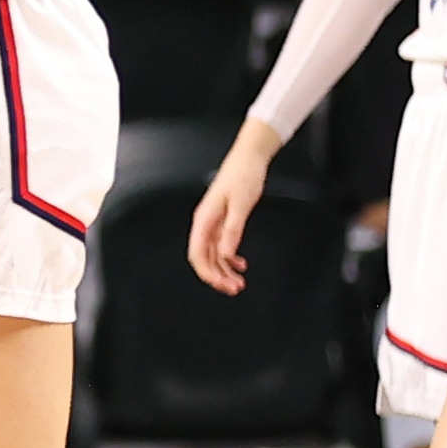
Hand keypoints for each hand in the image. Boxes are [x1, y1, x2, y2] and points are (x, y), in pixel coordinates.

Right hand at [187, 134, 270, 294]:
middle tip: (234, 288)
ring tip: (238, 282)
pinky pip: (222, 246)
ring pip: (213, 255)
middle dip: (217, 276)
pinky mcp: (223, 221)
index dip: (208, 273)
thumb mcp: (241, 205)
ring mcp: (213, 223)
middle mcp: (205, 223)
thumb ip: (233, 230)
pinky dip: (230, 258)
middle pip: (204, 258)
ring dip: (224, 270)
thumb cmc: (243, 176)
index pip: (197, 254)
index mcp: (204, 220)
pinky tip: (241, 264)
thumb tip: (227, 254)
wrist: (249, 159)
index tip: (222, 284)